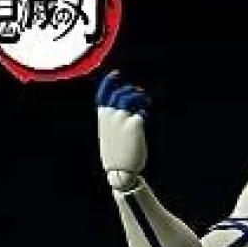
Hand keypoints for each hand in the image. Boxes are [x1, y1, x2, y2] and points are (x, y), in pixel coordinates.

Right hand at [96, 70, 148, 190]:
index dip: (109, 81)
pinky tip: (145, 115)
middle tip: (139, 94)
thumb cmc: (116, 157)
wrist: (121, 171)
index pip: (103, 92)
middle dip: (131, 91)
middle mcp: (110, 115)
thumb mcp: (109, 135)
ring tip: (145, 101)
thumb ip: (113, 121)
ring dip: (139, 96)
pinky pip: (142, 112)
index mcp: (102, 117)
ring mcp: (122, 118)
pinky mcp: (135, 124)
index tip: (116, 75)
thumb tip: (126, 110)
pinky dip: (144, 112)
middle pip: (120, 93)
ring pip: (131, 98)